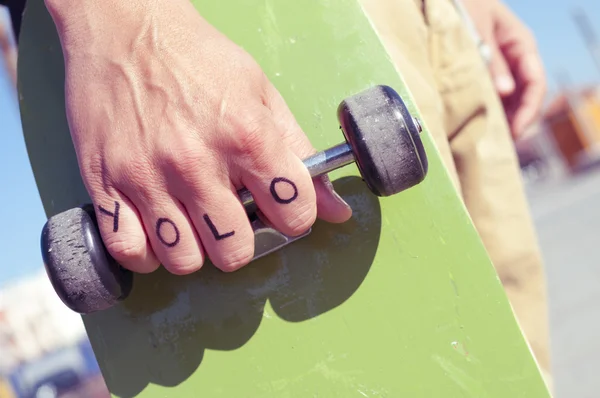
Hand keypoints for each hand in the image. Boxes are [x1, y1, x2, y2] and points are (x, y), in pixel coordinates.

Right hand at [45, 0, 351, 273]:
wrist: (125, 28)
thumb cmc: (197, 59)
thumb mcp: (262, 94)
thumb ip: (300, 155)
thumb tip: (336, 210)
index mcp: (246, 136)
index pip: (293, 214)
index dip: (294, 217)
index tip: (281, 210)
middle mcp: (197, 162)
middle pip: (235, 251)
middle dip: (241, 242)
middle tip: (232, 220)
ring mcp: (147, 176)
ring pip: (184, 259)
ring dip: (195, 250)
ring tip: (193, 223)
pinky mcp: (105, 183)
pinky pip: (130, 252)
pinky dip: (147, 253)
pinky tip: (157, 231)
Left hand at [462, 0, 545, 138]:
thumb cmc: (463, 5)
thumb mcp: (477, 29)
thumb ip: (490, 59)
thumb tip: (504, 92)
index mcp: (521, 44)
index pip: (535, 82)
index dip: (529, 109)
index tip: (516, 131)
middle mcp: (514, 59)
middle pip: (524, 97)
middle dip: (516, 121)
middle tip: (500, 146)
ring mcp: (499, 68)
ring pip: (508, 101)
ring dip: (501, 121)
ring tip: (488, 143)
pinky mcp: (482, 76)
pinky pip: (490, 98)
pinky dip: (486, 113)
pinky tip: (475, 128)